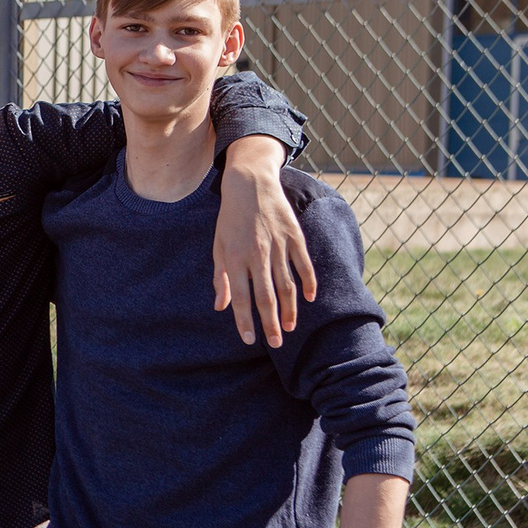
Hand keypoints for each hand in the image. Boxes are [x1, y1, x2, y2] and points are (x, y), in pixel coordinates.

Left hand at [215, 138, 315, 346]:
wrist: (250, 183)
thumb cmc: (230, 219)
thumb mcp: (218, 246)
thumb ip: (221, 277)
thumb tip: (221, 306)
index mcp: (235, 258)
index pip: (241, 297)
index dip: (245, 320)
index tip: (250, 340)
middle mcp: (257, 254)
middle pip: (266, 296)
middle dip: (270, 323)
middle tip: (275, 343)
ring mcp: (278, 246)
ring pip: (287, 285)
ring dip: (289, 309)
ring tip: (290, 328)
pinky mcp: (294, 236)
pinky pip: (304, 264)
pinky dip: (308, 282)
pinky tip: (309, 299)